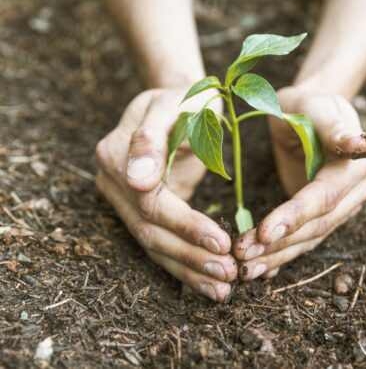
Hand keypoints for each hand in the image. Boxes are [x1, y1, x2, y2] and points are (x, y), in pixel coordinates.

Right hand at [95, 88, 236, 300]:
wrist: (180, 102)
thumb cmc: (185, 99)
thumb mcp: (174, 105)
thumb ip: (152, 138)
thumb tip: (137, 181)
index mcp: (116, 154)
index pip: (150, 202)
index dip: (185, 225)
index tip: (222, 242)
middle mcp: (113, 182)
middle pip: (150, 231)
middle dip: (191, 256)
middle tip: (229, 274)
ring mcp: (124, 200)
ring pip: (154, 245)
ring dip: (189, 270)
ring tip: (223, 288)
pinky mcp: (142, 212)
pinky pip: (161, 244)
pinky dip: (185, 266)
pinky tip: (209, 283)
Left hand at [233, 86, 365, 279]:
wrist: (307, 113)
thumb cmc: (306, 105)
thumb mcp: (314, 106)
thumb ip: (334, 126)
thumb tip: (362, 145)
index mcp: (358, 165)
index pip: (324, 196)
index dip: (295, 215)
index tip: (263, 232)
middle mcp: (356, 191)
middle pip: (318, 225)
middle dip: (280, 243)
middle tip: (241, 256)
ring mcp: (342, 206)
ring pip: (310, 238)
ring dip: (277, 256)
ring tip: (245, 270)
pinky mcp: (324, 215)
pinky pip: (305, 239)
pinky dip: (282, 255)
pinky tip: (260, 269)